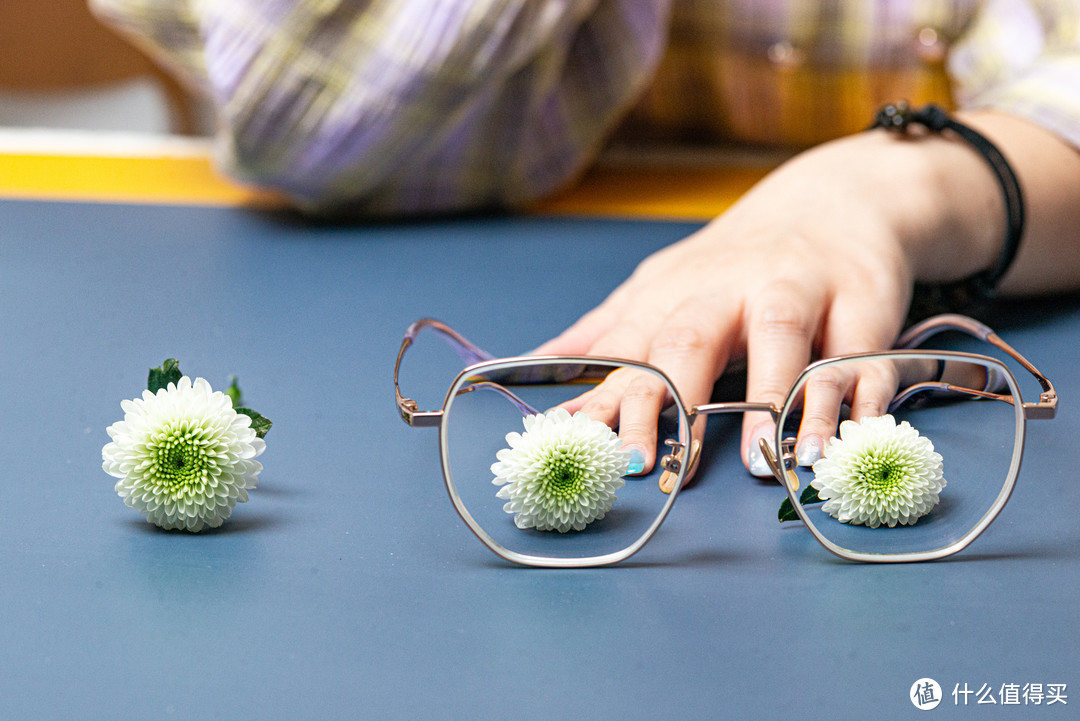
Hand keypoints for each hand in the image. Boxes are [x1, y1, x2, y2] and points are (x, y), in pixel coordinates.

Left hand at [536, 129, 1001, 484]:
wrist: (838, 197)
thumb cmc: (737, 260)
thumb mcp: (663, 284)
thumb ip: (606, 330)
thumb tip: (531, 365)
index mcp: (675, 293)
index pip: (630, 348)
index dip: (603, 399)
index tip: (579, 448)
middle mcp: (730, 289)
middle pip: (690, 338)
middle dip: (666, 400)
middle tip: (648, 464)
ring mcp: (799, 291)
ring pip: (779, 339)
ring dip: (768, 400)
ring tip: (761, 462)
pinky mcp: (863, 303)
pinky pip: (861, 353)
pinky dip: (857, 397)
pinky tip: (846, 441)